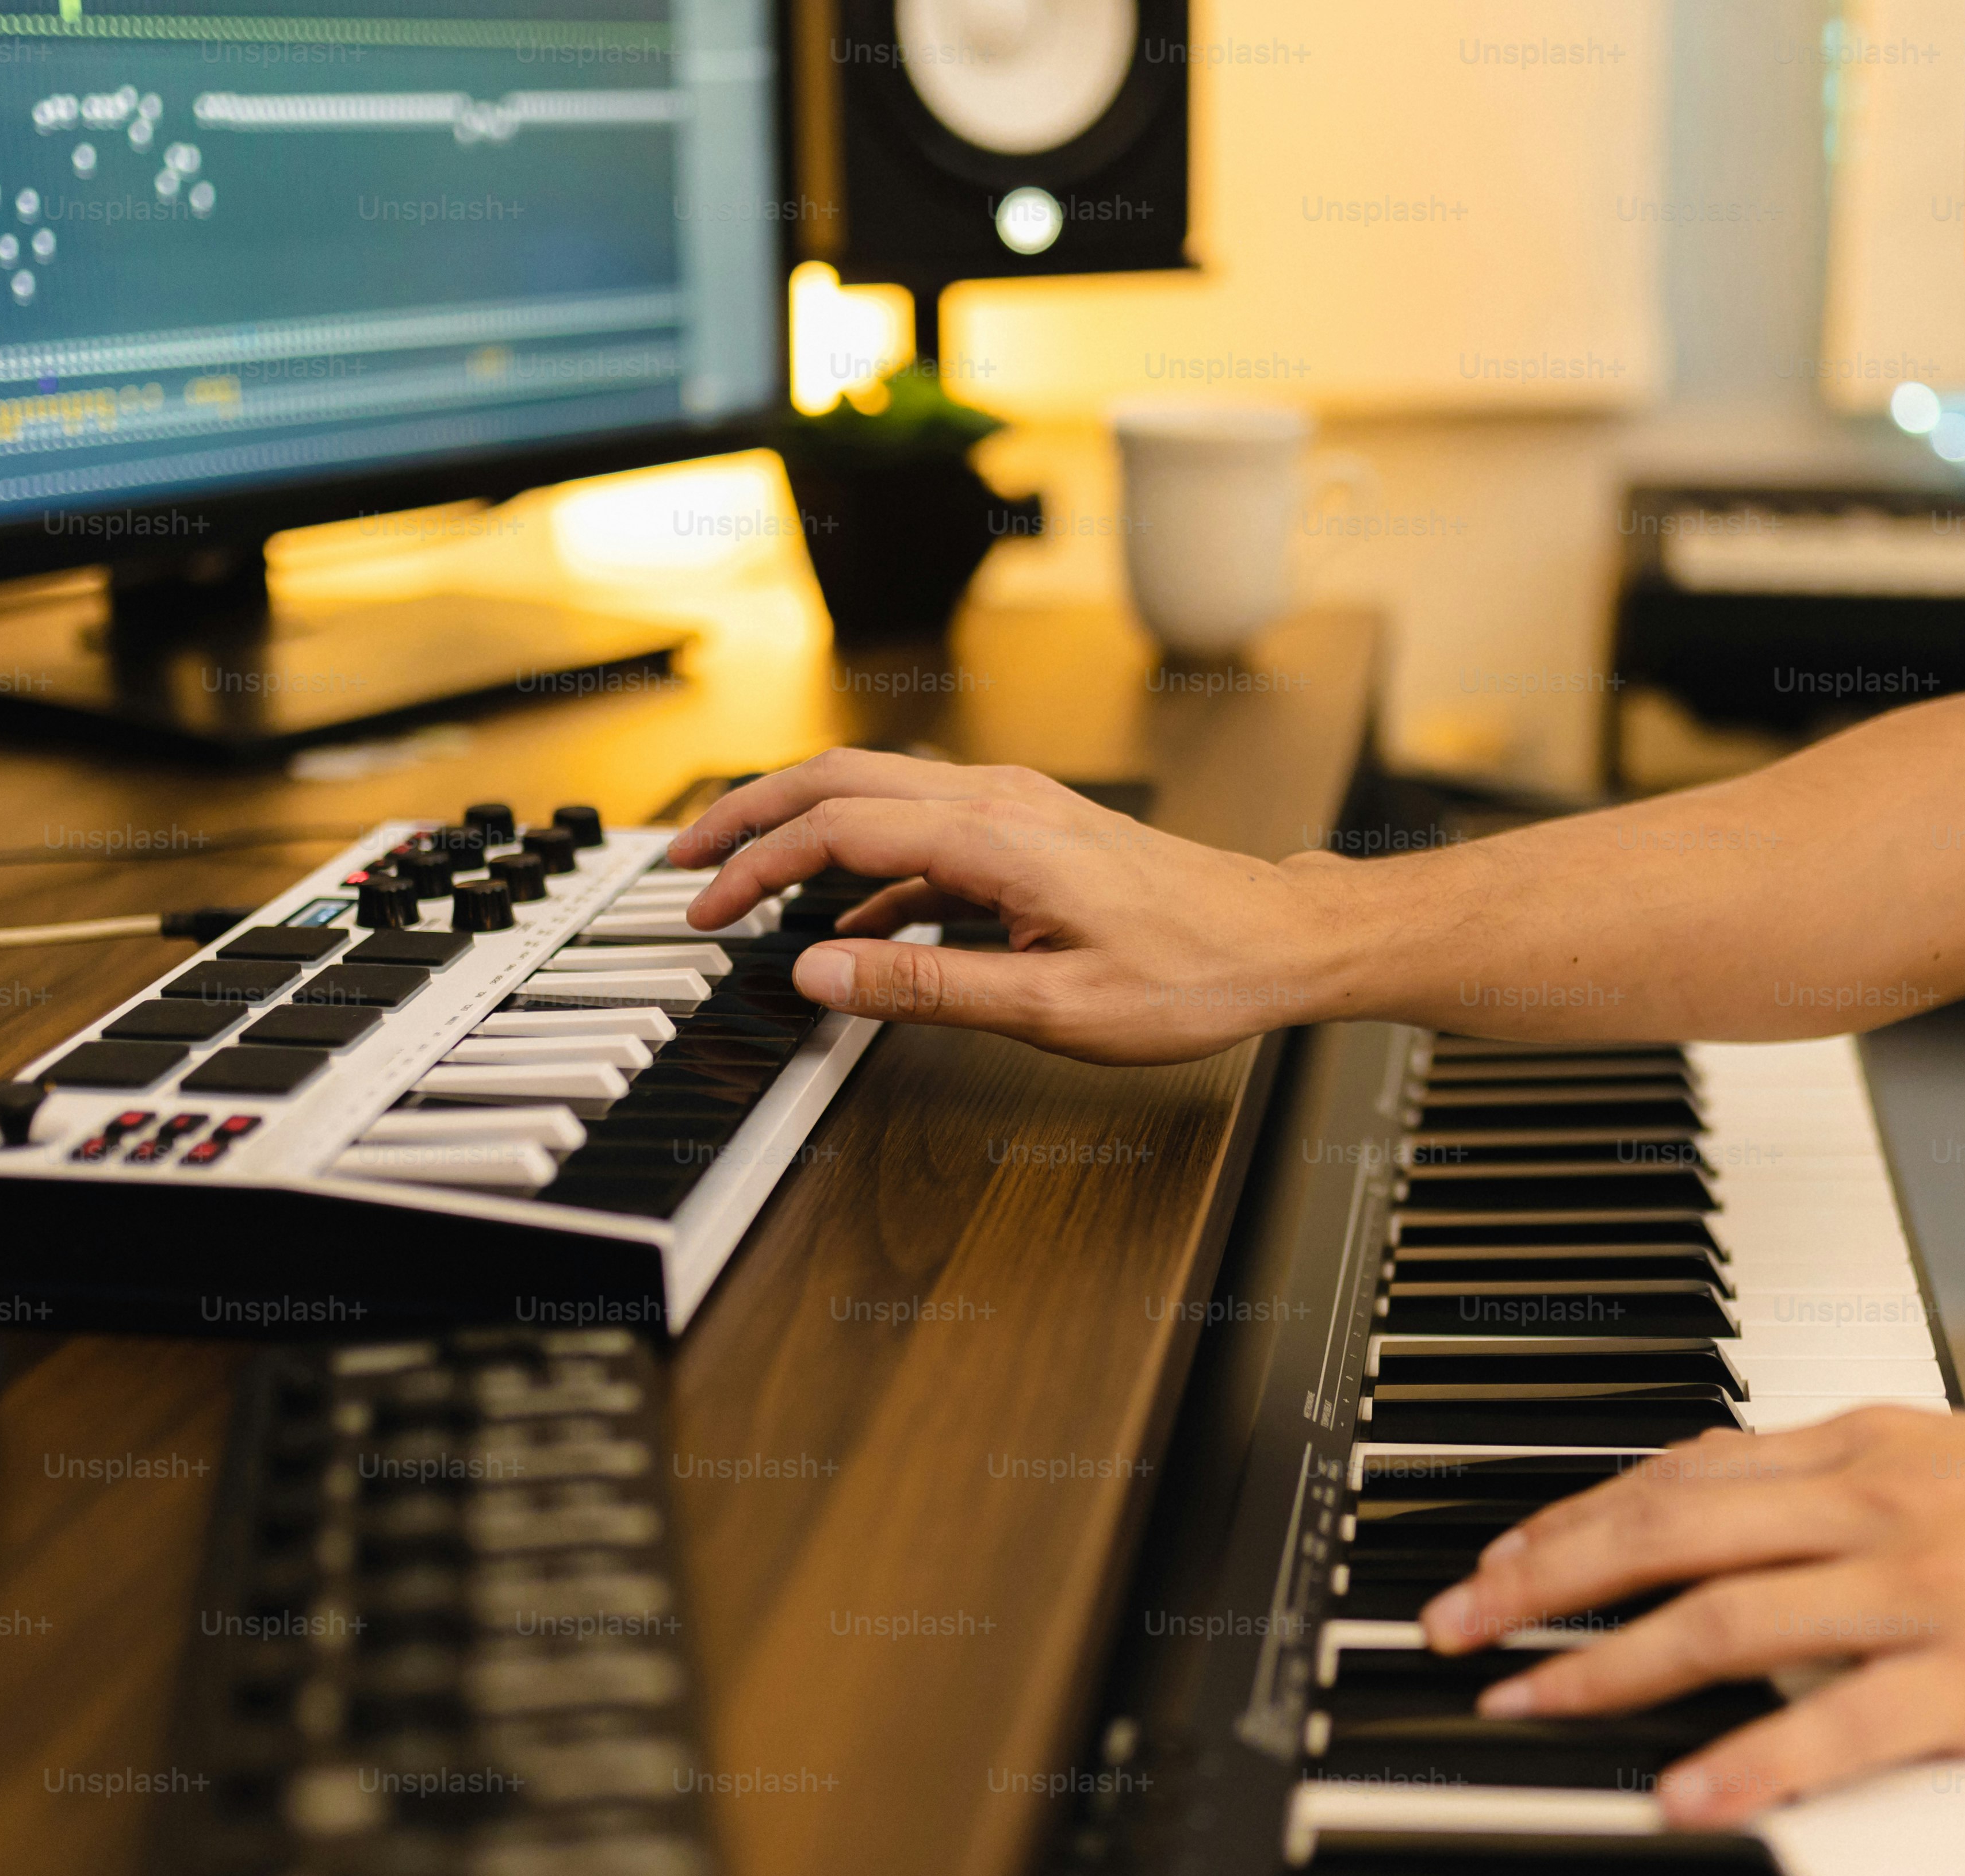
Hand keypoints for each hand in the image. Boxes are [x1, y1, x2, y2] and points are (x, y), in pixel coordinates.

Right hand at [662, 749, 1361, 1063]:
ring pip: (876, 796)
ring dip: (802, 835)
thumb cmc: (1192, 973)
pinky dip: (865, 870)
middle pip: (839, 781)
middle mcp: (997, 800)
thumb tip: (818, 973)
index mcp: (994, 836)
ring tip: (745, 888)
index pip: (837, 829)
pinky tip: (845, 930)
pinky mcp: (1028, 831)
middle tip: (685, 864)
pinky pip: (921, 835)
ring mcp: (1013, 809)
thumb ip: (926, 988)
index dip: (755, 865)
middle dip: (750, 818)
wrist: (1278, 940)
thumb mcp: (1054, 1005)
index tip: (704, 907)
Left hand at [1414, 1407, 1964, 1826]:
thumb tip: (1728, 1495)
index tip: (1498, 1558)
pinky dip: (1751, 1761)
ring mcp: (1931, 1592)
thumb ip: (1844, 1480)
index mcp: (1875, 1446)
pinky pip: (1840, 1725)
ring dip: (1607, 1664)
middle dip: (1544, 1577)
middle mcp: (1883, 1503)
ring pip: (1726, 1618)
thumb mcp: (1963, 1463)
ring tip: (1524, 1702)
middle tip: (1458, 1625)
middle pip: (1669, 1528)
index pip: (1681, 1470)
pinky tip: (1682, 1793)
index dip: (1573, 1515)